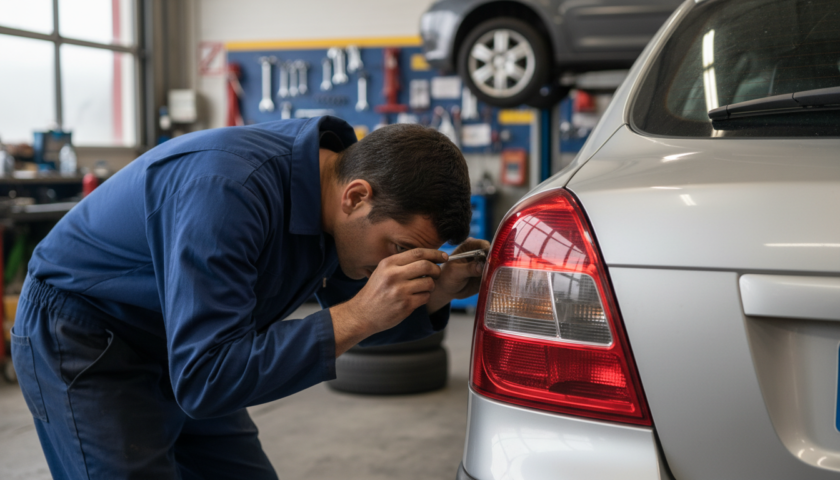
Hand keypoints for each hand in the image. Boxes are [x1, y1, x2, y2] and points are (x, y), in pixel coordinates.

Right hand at [330, 248, 447, 355]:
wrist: (362, 314)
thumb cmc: (375, 292)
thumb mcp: (383, 271)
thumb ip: (402, 263)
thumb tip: (429, 258)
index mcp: (388, 264)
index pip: (418, 253)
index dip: (434, 253)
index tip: (443, 256)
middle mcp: (393, 275)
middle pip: (426, 266)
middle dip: (436, 270)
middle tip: (436, 273)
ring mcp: (399, 291)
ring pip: (429, 283)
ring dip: (430, 286)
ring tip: (422, 288)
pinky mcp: (405, 305)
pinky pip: (425, 297)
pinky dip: (425, 297)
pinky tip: (416, 299)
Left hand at [427, 238, 490, 313]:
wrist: (446, 289)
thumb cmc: (446, 276)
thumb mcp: (454, 272)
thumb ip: (468, 268)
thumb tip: (481, 266)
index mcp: (469, 246)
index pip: (483, 245)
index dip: (489, 251)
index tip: (491, 260)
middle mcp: (479, 254)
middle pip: (493, 255)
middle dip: (495, 262)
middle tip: (494, 271)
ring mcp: (484, 265)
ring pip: (495, 266)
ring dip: (496, 272)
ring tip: (493, 279)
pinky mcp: (487, 275)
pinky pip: (494, 277)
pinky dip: (496, 280)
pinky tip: (494, 284)